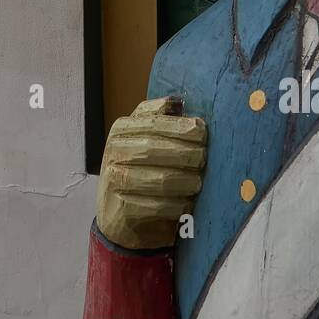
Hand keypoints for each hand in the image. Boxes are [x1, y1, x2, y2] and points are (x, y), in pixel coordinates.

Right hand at [96, 96, 206, 249]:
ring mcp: (115, 180)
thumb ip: (159, 119)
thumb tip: (179, 102)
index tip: (203, 131)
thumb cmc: (139, 172)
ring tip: (197, 183)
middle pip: (158, 149)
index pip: (155, 123)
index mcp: (121, 130)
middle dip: (187, 153)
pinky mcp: (123, 208)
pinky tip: (186, 203)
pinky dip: (178, 205)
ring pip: (161, 179)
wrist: (118, 216)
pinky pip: (160, 205)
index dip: (181, 127)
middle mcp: (114, 152)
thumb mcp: (144, 140)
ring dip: (186, 181)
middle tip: (204, 160)